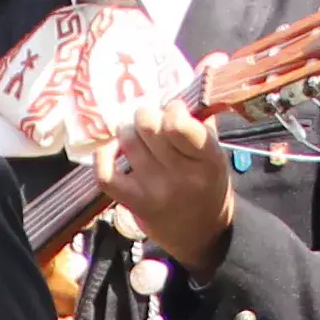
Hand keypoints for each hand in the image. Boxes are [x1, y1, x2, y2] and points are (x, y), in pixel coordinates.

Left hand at [94, 99, 241, 266]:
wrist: (201, 235)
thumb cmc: (207, 186)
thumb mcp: (215, 155)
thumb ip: (201, 123)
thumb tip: (187, 85)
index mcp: (208, 159)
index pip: (179, 124)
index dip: (172, 109)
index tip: (174, 112)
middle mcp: (182, 175)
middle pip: (149, 126)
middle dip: (146, 116)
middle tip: (149, 123)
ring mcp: (155, 190)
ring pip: (128, 141)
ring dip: (128, 130)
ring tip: (135, 134)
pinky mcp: (134, 202)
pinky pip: (105, 173)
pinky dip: (104, 155)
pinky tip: (114, 150)